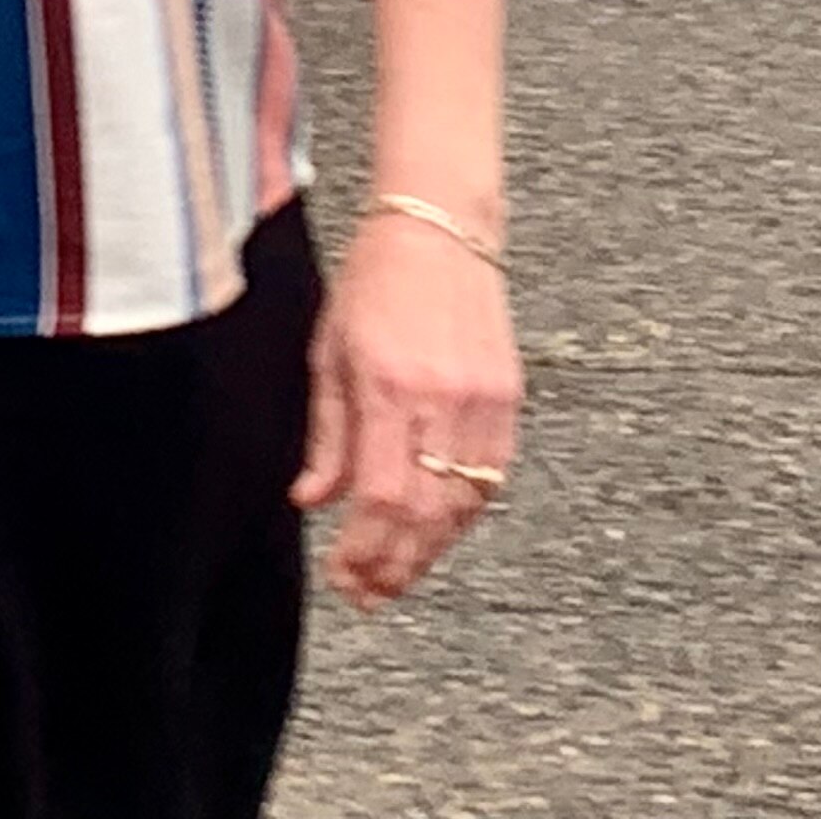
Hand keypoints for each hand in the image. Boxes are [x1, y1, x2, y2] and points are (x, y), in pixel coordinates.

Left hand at [292, 208, 519, 611]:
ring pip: (463, 504)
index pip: (381, 497)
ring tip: (396, 576)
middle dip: (394, 566)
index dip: (362, 551)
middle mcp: (442, 397)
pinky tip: (436, 532)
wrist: (442, 225)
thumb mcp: (329, 351)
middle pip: (425, 513)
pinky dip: (461, 514)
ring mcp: (484, 399)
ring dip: (428, 551)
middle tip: (366, 595)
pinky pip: (491, 477)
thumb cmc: (376, 278)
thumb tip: (311, 500)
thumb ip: (325, 434)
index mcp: (388, 383)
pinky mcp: (509, 397)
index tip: (341, 577)